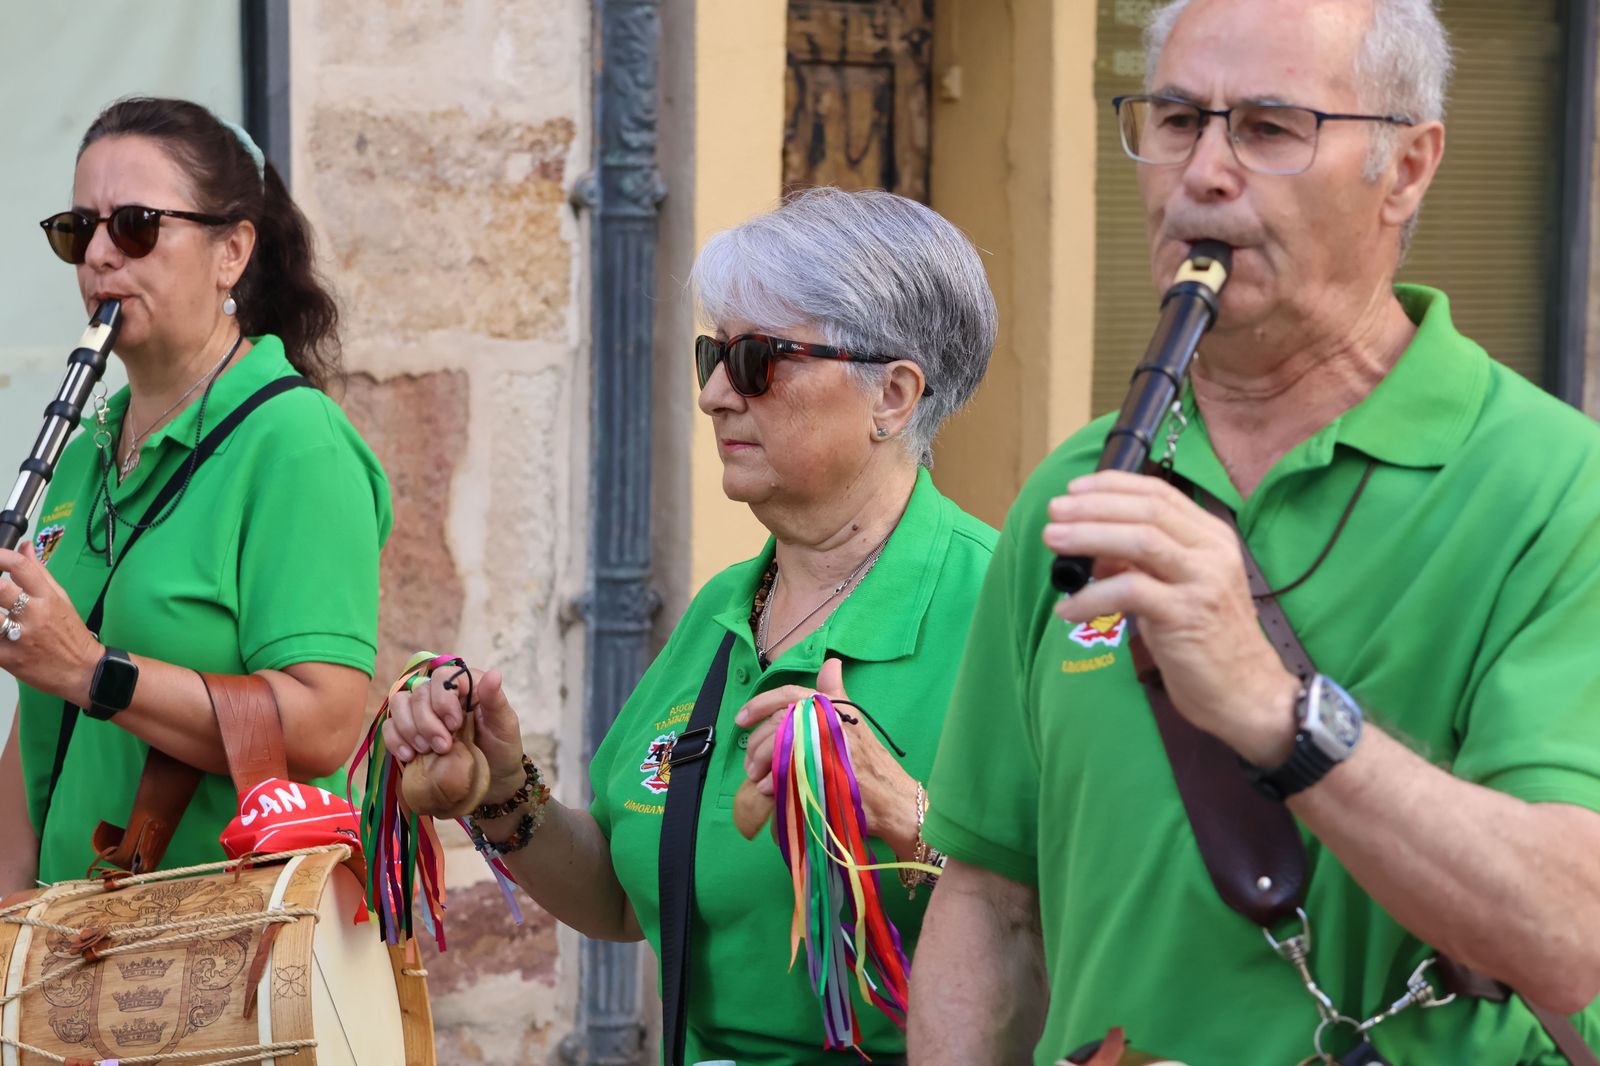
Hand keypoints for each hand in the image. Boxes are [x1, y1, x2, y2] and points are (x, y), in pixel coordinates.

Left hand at [0, 544, 102, 705]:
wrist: (83, 671)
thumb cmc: (71, 635)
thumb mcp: (61, 598)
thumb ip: (39, 572)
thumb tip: (25, 547)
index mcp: (48, 597)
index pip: (20, 567)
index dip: (0, 556)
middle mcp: (34, 614)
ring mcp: (20, 637)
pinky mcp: (8, 658)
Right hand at [382, 668, 529, 811]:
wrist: (492, 779)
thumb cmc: (502, 747)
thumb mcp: (505, 725)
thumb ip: (496, 699)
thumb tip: (494, 673)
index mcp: (466, 685)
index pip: (442, 676)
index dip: (443, 699)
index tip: (455, 725)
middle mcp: (441, 694)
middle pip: (419, 693)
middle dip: (427, 722)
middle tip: (443, 746)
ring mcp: (422, 712)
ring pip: (399, 704)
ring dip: (409, 729)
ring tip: (426, 750)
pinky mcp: (410, 733)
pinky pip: (389, 727)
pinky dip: (395, 740)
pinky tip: (409, 756)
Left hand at [736, 657, 919, 858]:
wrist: (891, 798)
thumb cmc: (870, 760)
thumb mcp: (854, 720)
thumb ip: (835, 692)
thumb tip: (832, 662)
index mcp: (830, 707)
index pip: (787, 696)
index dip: (759, 704)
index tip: (740, 719)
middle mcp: (825, 722)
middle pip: (775, 725)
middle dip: (756, 745)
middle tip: (751, 764)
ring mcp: (821, 748)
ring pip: (775, 749)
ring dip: (761, 765)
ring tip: (758, 780)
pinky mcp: (817, 774)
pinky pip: (782, 773)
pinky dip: (771, 783)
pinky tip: (770, 791)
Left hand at [1042, 471, 1299, 765]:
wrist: (1245, 691)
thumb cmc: (1205, 640)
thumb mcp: (1176, 588)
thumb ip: (1143, 562)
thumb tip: (1091, 547)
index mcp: (1211, 537)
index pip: (1159, 493)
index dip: (1113, 486)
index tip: (1074, 489)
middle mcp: (1212, 551)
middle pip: (1146, 510)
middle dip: (1093, 506)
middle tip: (1054, 511)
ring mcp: (1202, 581)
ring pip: (1140, 540)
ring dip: (1088, 536)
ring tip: (1052, 540)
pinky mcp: (1187, 615)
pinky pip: (1130, 592)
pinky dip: (1092, 597)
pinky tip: (1067, 610)